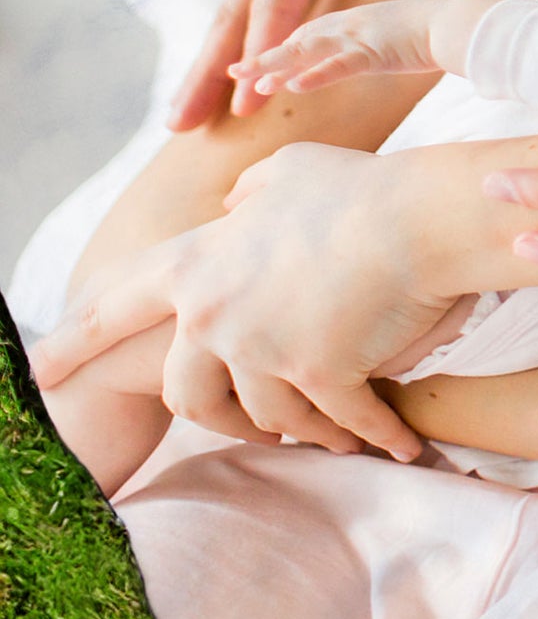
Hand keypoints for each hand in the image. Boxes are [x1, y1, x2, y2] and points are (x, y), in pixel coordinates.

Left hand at [31, 142, 457, 458]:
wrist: (417, 219)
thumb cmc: (360, 189)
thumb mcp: (291, 172)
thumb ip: (252, 191)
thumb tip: (236, 201)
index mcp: (198, 263)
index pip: (117, 307)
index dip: (74, 340)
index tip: (39, 373)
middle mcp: (215, 314)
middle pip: (190, 394)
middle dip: (218, 421)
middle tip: (254, 436)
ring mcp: (264, 350)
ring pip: (268, 416)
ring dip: (308, 432)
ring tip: (336, 439)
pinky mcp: (319, 376)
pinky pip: (343, 422)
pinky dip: (373, 436)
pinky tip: (398, 446)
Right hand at [168, 0, 442, 128]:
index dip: (265, 48)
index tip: (248, 99)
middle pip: (235, 14)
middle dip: (208, 72)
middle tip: (180, 126)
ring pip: (236, 14)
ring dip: (210, 65)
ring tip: (185, 116)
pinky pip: (255, 7)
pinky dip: (236, 43)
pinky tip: (229, 74)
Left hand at [232, 0, 494, 96]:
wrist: (468, 24)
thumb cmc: (447, 33)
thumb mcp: (406, 40)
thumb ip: (389, 48)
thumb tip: (388, 55)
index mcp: (359, 20)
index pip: (311, 34)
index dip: (281, 49)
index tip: (256, 64)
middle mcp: (354, 23)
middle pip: (299, 40)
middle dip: (265, 57)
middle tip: (233, 72)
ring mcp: (364, 34)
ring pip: (309, 51)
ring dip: (277, 67)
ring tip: (249, 83)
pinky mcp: (378, 48)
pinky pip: (340, 63)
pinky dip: (314, 74)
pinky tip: (291, 87)